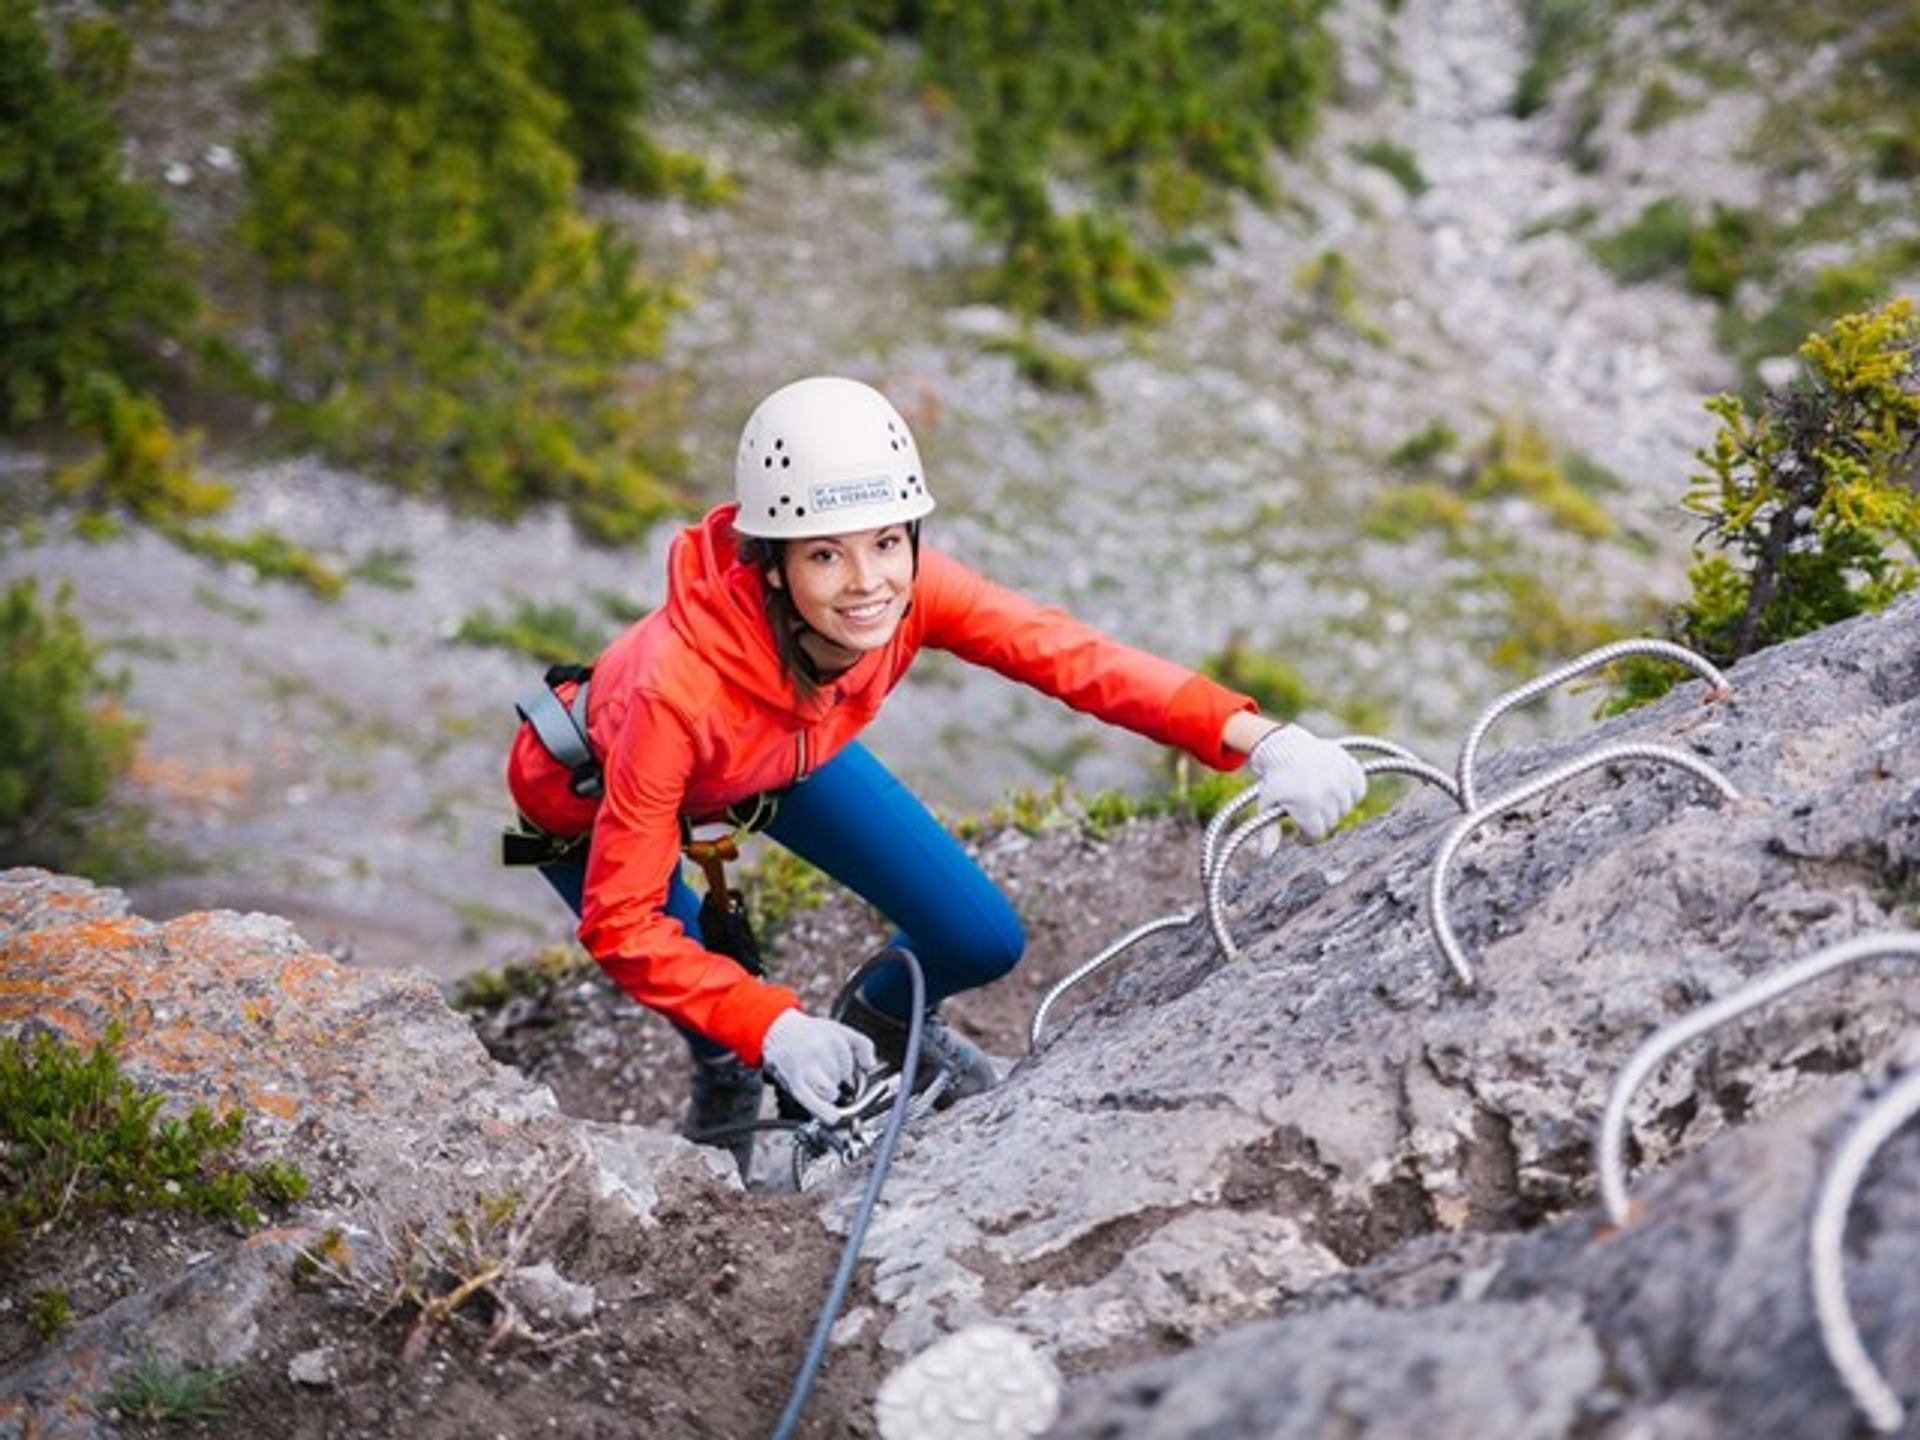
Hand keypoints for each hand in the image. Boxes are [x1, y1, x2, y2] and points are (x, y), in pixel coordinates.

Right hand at [760, 1010, 877, 1122]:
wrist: (777, 1029)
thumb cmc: (808, 1032)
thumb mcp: (839, 1029)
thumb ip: (862, 1044)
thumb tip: (870, 1065)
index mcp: (835, 1036)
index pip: (857, 1063)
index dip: (853, 1069)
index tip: (850, 1071)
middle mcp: (821, 1050)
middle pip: (844, 1078)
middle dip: (838, 1078)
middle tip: (825, 1068)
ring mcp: (808, 1067)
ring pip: (832, 1093)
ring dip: (829, 1092)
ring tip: (818, 1079)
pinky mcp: (795, 1082)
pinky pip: (813, 1102)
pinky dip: (824, 1112)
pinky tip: (832, 1117)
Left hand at [1247, 724, 1366, 845]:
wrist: (1286, 747)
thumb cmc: (1275, 780)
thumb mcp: (1268, 805)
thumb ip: (1268, 832)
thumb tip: (1265, 856)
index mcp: (1307, 802)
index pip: (1317, 831)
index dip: (1306, 830)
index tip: (1300, 823)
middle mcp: (1327, 791)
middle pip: (1332, 820)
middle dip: (1319, 816)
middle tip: (1306, 804)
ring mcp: (1341, 778)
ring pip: (1347, 807)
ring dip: (1335, 804)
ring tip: (1318, 793)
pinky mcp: (1351, 767)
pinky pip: (1359, 790)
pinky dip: (1351, 790)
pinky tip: (1335, 786)